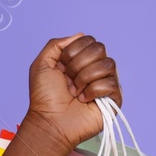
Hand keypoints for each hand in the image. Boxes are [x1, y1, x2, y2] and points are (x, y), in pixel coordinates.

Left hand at [24, 33, 121, 153]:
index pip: (88, 40)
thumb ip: (56, 44)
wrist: (49, 120)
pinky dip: (93, 91)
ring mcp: (106, 82)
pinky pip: (111, 83)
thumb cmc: (44, 96)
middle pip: (100, 48)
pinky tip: (84, 100)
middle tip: (68, 80)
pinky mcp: (114, 98)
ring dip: (84, 78)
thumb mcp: (41, 64)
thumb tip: (81, 35)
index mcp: (80, 59)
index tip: (60, 68)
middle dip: (77, 64)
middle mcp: (95, 68)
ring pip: (107, 64)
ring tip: (75, 92)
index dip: (72, 53)